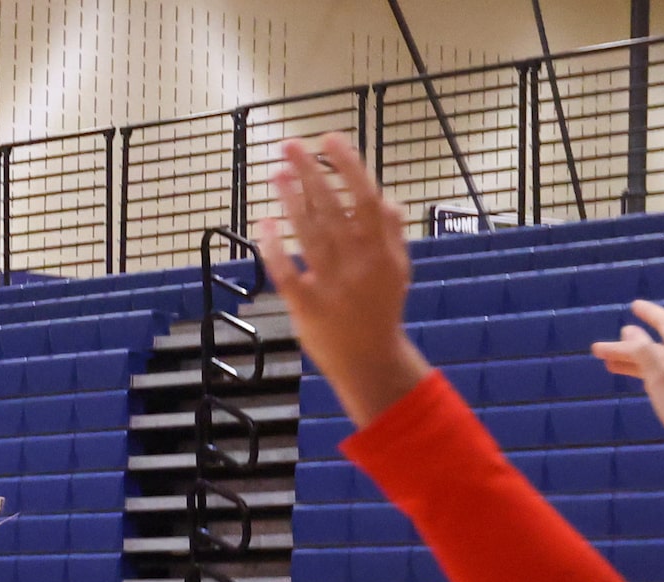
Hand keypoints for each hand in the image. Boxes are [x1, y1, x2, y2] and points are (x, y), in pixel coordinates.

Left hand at [255, 134, 428, 430]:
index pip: (364, 196)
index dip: (348, 164)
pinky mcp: (307, 306)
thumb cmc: (381, 308)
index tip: (329, 138)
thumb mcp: (398, 268)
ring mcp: (332, 285)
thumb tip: (385, 195)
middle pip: (331, 207)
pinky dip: (273, 247)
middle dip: (310, 172)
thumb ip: (392, 231)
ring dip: (291, 199)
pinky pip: (286, 272)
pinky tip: (264, 223)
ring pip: (308, 233)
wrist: (370, 360)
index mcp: (381, 250)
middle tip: (290, 145)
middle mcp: (357, 263)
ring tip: (278, 173)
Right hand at [591, 299, 663, 488]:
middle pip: (659, 345)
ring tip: (611, 366)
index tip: (633, 305)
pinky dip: (649, 375)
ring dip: (636, 362)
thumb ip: (644, 352)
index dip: (650, 313)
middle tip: (605, 348)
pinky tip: (642, 381)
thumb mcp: (660, 379)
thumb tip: (630, 330)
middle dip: (631, 345)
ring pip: (661, 363)